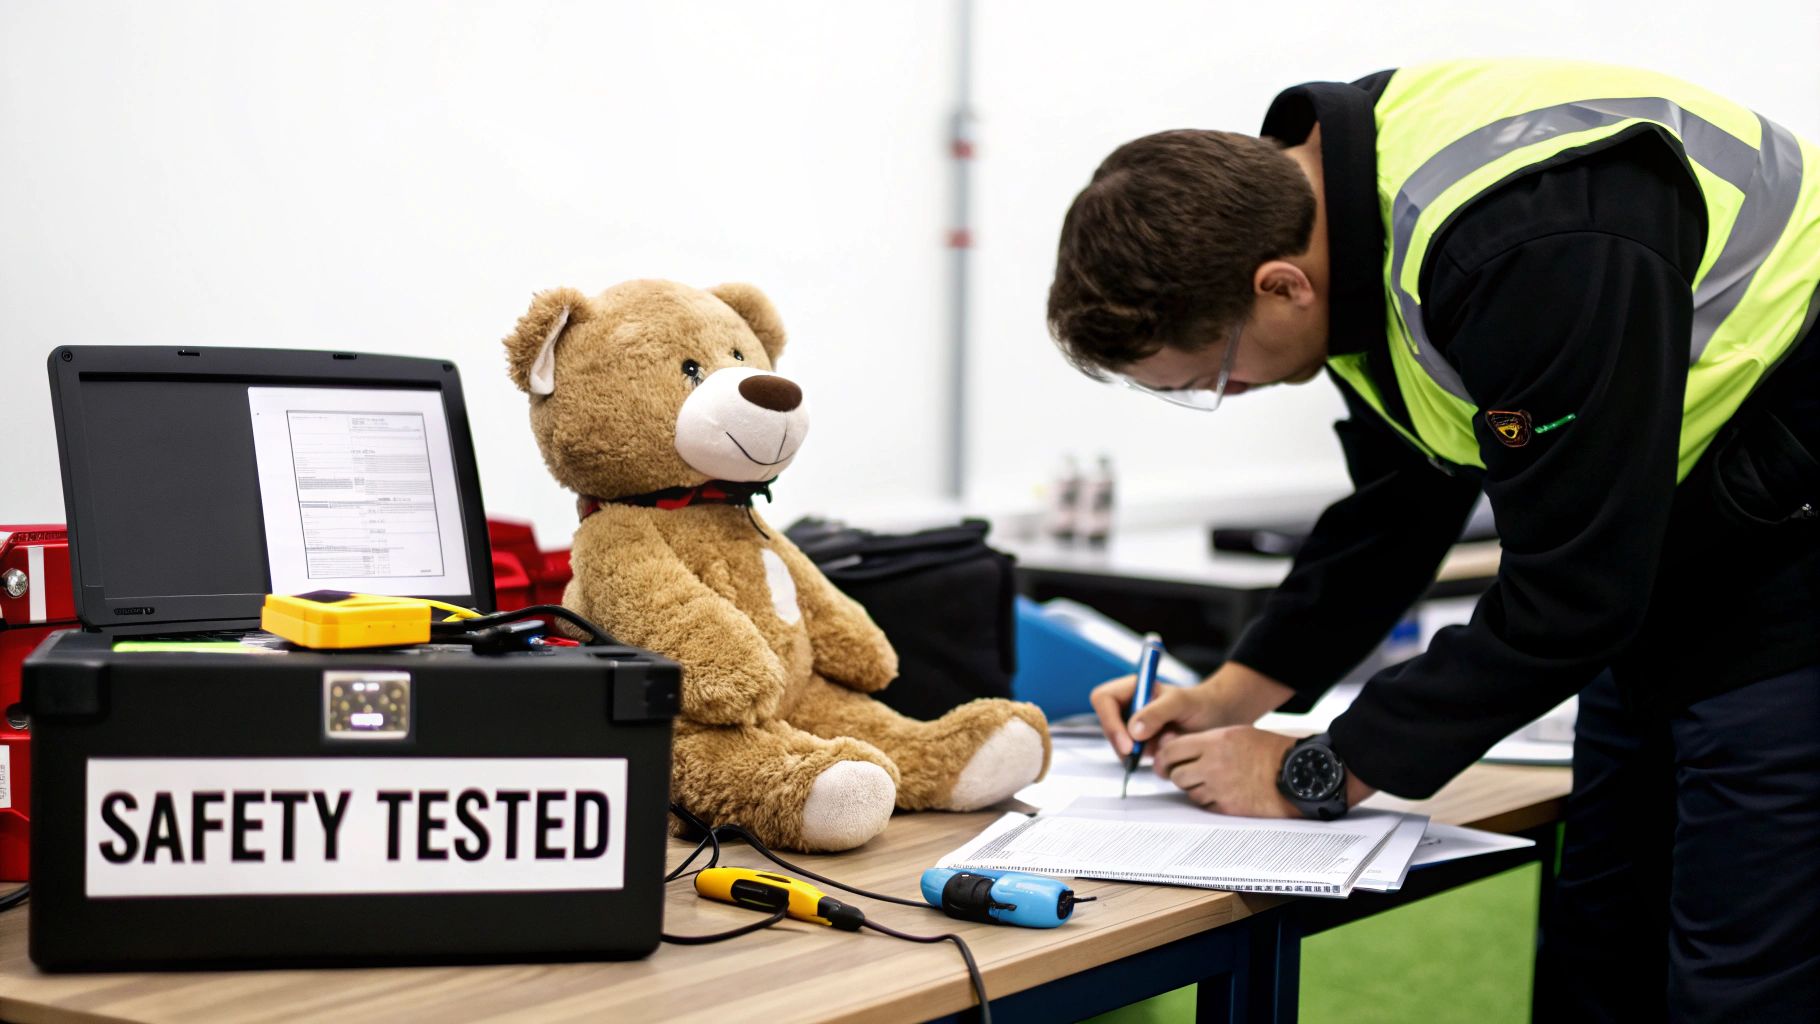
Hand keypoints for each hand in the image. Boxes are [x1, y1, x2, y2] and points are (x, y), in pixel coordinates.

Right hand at [1091, 660, 1294, 757]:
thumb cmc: (1202, 704)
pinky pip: (1131, 757)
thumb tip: (1133, 731)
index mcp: (1134, 687)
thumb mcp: (1182, 704)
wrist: (1218, 719)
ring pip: (1118, 744)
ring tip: (1165, 747)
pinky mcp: (1141, 744)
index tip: (1129, 744)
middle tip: (1140, 756)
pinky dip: (1146, 760)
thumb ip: (1157, 713)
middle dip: (1122, 743)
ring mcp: (1133, 725)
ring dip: (1137, 753)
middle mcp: (1129, 705)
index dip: (1110, 721)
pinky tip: (1165, 754)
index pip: (1103, 699)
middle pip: (1107, 725)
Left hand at [1152, 726, 1300, 816]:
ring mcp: (1219, 788)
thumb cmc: (1269, 750)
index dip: (1166, 756)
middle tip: (1188, 772)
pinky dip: (1208, 800)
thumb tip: (1178, 749)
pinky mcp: (1227, 807)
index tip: (1168, 760)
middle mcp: (1213, 765)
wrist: (1295, 772)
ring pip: (1188, 792)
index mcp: (1214, 742)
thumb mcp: (1236, 733)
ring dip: (1194, 788)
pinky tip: (1221, 792)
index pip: (1171, 750)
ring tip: (1210, 781)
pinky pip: (1205, 805)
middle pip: (1176, 774)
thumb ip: (1206, 741)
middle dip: (1179, 774)